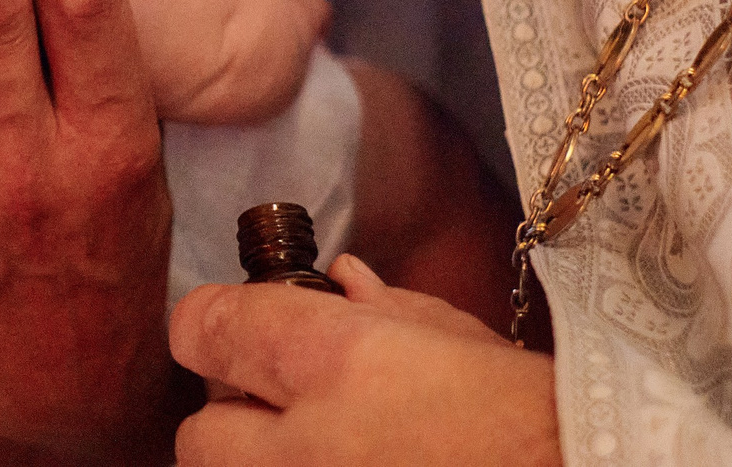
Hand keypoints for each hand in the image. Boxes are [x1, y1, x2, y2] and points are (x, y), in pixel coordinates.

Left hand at [170, 255, 561, 466]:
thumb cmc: (531, 420)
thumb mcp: (457, 339)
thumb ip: (384, 308)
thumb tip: (337, 282)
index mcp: (335, 363)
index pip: (202, 329)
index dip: (217, 328)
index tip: (236, 333)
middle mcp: (308, 448)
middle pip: (200, 435)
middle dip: (234, 422)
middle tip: (286, 414)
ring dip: (268, 463)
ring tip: (336, 446)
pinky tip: (360, 462)